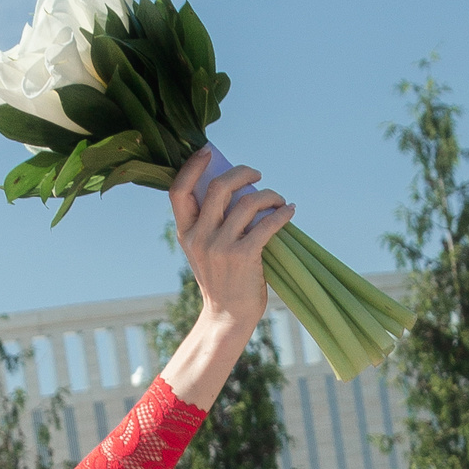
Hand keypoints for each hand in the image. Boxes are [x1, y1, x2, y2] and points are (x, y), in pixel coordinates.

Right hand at [162, 147, 294, 407]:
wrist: (228, 317)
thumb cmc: (222, 279)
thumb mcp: (205, 249)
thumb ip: (211, 220)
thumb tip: (237, 183)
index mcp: (186, 233)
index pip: (178, 191)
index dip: (192, 166)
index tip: (208, 151)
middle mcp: (199, 238)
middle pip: (218, 187)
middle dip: (242, 173)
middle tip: (257, 175)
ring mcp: (220, 248)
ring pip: (247, 203)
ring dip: (269, 195)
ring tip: (278, 200)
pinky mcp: (243, 257)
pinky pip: (266, 224)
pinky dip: (282, 213)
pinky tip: (289, 212)